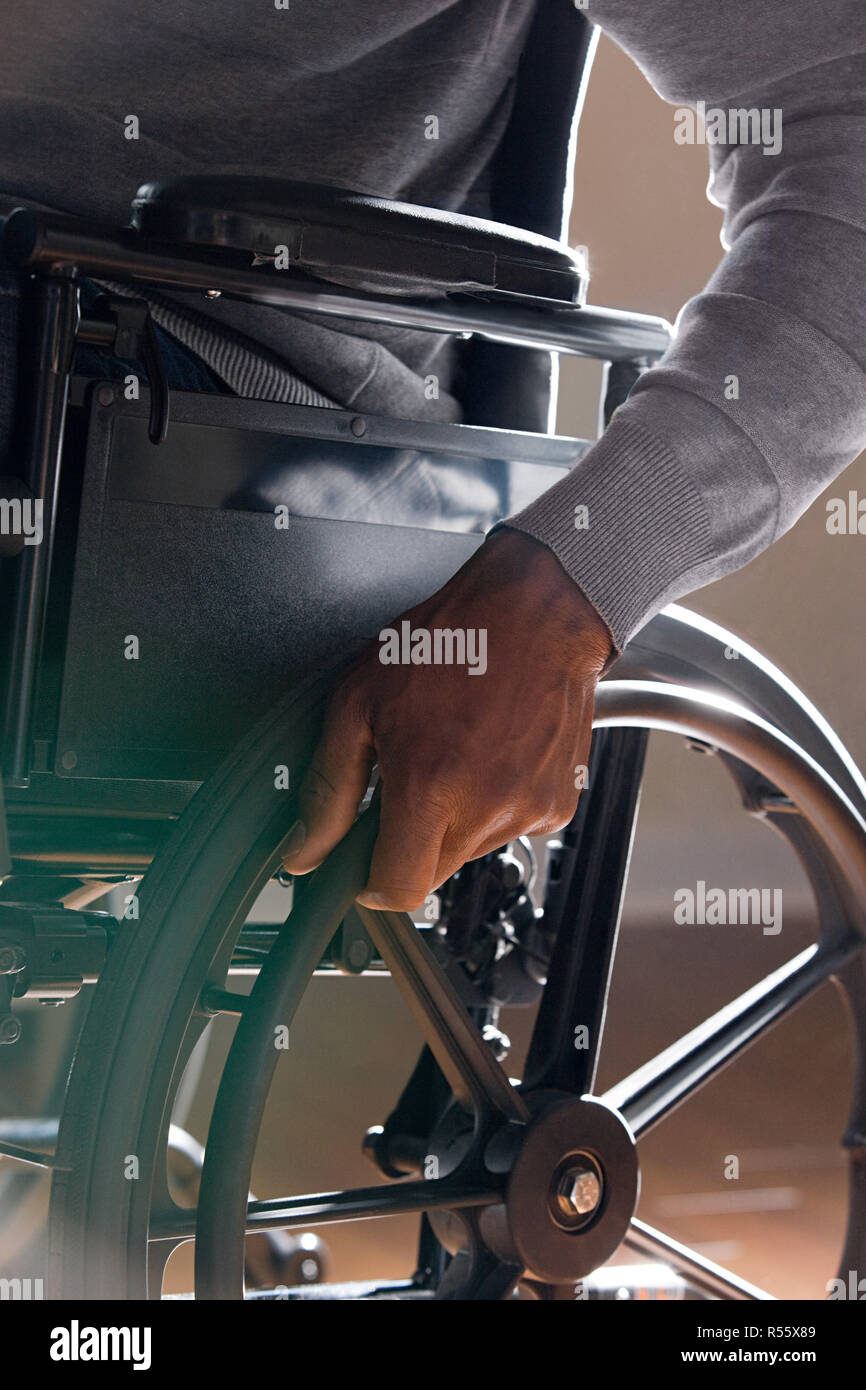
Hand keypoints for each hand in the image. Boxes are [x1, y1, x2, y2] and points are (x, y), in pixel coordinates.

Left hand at [281, 528, 614, 909]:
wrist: (537, 612)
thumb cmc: (450, 643)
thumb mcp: (361, 702)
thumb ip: (329, 787)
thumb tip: (305, 852)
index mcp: (430, 787)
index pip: (398, 890)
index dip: (372, 883)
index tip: (363, 860)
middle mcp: (485, 808)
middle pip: (431, 872)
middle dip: (410, 840)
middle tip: (408, 778)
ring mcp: (528, 809)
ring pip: (470, 850)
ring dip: (454, 819)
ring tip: (455, 751)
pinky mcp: (558, 804)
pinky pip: (509, 828)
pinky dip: (493, 804)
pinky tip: (490, 753)